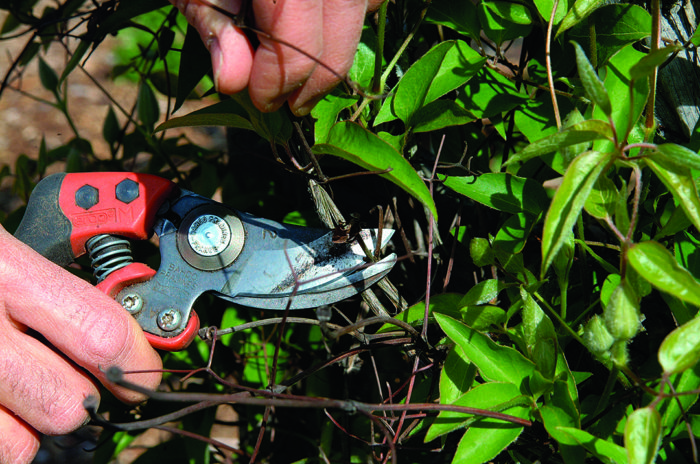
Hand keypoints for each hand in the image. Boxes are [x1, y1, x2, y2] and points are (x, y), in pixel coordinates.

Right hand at [0, 226, 161, 463]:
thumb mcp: (2, 249)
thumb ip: (55, 285)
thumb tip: (122, 329)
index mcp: (5, 270)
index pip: (102, 334)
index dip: (137, 366)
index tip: (145, 373)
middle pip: (68, 405)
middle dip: (86, 400)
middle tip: (80, 383)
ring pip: (23, 445)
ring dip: (34, 428)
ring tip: (26, 392)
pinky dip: (3, 435)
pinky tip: (1, 404)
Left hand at [173, 0, 382, 114]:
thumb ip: (213, 23)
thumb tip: (234, 80)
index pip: (297, 31)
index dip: (281, 77)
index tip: (261, 101)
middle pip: (344, 19)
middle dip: (319, 73)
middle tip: (292, 103)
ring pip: (363, 1)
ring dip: (338, 41)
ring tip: (305, 70)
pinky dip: (347, 8)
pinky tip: (319, 23)